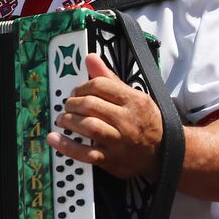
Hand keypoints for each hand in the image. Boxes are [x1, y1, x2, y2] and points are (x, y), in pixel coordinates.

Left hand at [48, 54, 164, 179]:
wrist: (163, 152)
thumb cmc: (146, 122)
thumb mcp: (134, 96)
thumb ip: (110, 78)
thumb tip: (90, 58)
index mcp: (134, 101)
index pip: (100, 85)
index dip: (82, 87)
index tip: (77, 92)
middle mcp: (127, 120)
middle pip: (91, 105)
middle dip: (72, 104)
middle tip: (68, 106)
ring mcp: (119, 141)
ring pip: (88, 126)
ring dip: (69, 120)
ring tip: (63, 119)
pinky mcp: (111, 160)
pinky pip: (85, 153)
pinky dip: (66, 146)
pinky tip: (55, 138)